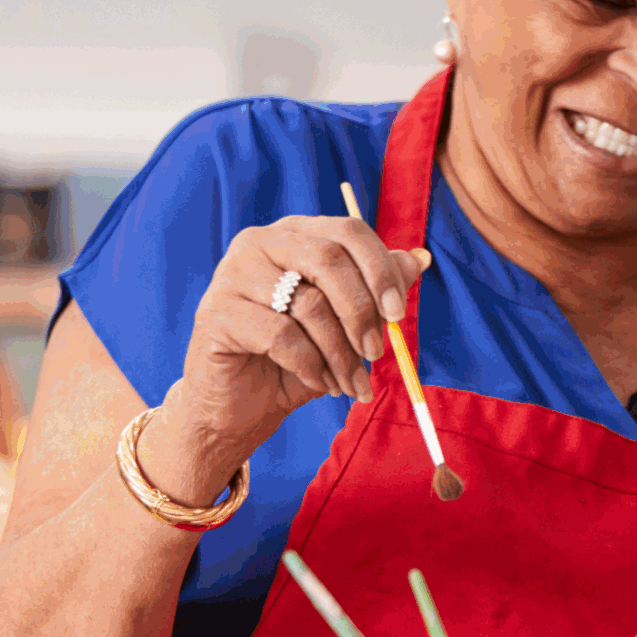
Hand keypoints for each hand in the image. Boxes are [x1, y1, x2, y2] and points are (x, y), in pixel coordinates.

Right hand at [155, 217, 431, 501]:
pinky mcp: (216, 313)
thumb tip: (420, 258)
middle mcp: (260, 243)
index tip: (398, 314)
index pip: (349, 231)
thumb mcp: (346, 321)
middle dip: (362, 312)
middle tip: (376, 353)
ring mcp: (232, 275)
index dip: (381, 270)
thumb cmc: (298, 356)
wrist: (242, 405)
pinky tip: (317, 382)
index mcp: (296, 234)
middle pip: (329, 260)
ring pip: (309, 304)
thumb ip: (377, 287)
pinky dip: (310, 365)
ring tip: (351, 382)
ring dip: (340, 352)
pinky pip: (281, 335)